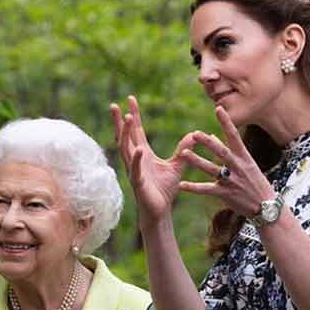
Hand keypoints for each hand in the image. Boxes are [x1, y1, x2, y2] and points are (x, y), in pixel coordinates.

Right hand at [110, 95, 196, 224]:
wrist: (160, 211)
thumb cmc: (164, 190)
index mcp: (143, 154)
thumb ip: (183, 149)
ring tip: (126, 118)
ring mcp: (134, 171)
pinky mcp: (138, 183)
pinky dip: (136, 159)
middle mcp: (136, 160)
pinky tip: (138, 149)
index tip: (130, 98)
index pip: (136, 131)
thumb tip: (194, 134)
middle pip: (125, 137)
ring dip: (125, 134)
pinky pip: (136, 169)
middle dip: (120, 121)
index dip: (134, 115)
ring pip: (126, 149)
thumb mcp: (177, 165)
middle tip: (115, 105)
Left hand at [177, 105, 276, 217]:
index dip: (226, 122)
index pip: (234, 136)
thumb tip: (211, 136)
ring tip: (184, 153)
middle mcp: (238, 167)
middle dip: (208, 142)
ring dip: (197, 161)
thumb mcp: (246, 164)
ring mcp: (231, 180)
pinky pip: (206, 189)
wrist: (266, 206)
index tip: (218, 108)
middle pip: (221, 151)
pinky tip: (182, 184)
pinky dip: (193, 187)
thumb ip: (227, 150)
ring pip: (211, 169)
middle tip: (195, 133)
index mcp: (244, 157)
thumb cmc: (255, 183)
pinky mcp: (225, 194)